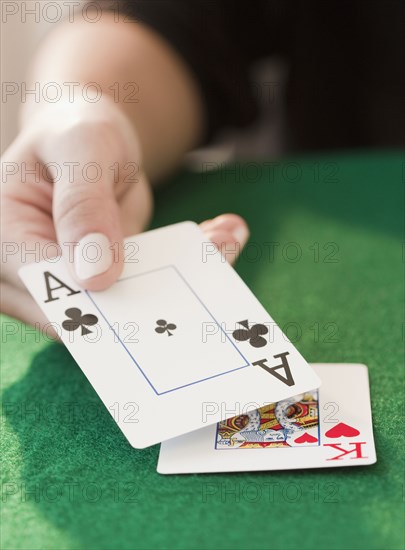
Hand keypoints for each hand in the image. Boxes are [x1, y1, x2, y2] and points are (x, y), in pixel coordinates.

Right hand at [1, 99, 248, 329]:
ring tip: (225, 239)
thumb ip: (83, 204)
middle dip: (156, 296)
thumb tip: (95, 276)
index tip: (167, 292)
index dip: (105, 307)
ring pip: (126, 307)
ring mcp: (70, 281)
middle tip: (217, 255)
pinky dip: (182, 268)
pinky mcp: (102, 280)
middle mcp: (29, 274)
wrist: (88, 138)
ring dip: (181, 280)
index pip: (50, 298)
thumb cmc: (73, 130)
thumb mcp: (80, 147)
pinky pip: (143, 289)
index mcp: (6, 240)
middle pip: (92, 315)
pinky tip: (219, 237)